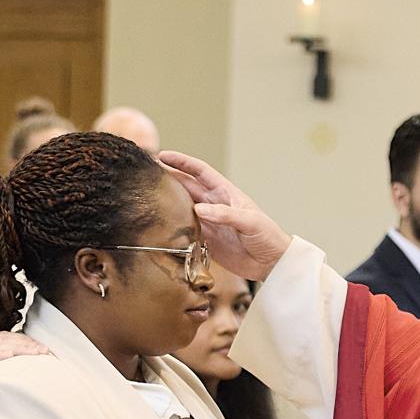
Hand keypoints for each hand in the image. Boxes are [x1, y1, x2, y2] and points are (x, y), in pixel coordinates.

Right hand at [0, 331, 48, 418]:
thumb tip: (1, 386)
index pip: (2, 340)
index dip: (23, 343)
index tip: (41, 350)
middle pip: (6, 338)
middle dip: (29, 343)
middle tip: (49, 351)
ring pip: (0, 344)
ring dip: (23, 347)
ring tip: (42, 353)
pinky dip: (2, 354)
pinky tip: (16, 355)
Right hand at [158, 151, 292, 280]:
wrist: (272, 262)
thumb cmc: (267, 235)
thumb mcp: (250, 221)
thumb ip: (225, 214)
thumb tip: (199, 210)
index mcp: (225, 193)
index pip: (199, 172)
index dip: (182, 162)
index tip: (163, 156)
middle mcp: (214, 205)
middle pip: (186, 187)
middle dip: (168, 179)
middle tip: (148, 176)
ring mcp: (209, 222)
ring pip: (182, 208)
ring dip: (167, 203)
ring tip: (148, 198)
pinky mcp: (206, 240)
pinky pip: (185, 231)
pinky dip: (173, 227)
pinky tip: (160, 226)